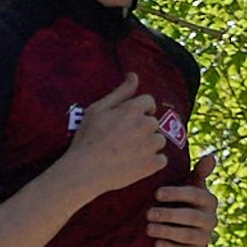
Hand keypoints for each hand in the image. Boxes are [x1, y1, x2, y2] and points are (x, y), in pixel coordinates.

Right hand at [54, 73, 169, 202]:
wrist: (84, 171)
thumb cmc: (87, 138)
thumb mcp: (97, 109)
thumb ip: (120, 92)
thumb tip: (134, 76)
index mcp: (133, 109)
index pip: (149, 102)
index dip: (141, 109)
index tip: (132, 119)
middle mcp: (145, 125)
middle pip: (153, 123)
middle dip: (142, 129)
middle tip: (124, 140)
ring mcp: (150, 145)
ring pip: (159, 141)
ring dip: (149, 145)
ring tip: (130, 153)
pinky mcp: (152, 164)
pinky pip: (162, 160)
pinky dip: (152, 162)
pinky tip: (137, 164)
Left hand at [148, 151, 219, 246]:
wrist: (189, 229)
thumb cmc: (187, 201)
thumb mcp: (192, 186)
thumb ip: (199, 172)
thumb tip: (211, 157)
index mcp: (209, 201)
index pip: (195, 195)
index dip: (176, 194)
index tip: (156, 193)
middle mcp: (211, 220)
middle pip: (190, 217)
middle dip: (168, 215)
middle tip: (148, 213)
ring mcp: (205, 238)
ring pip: (187, 236)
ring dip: (167, 232)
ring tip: (149, 228)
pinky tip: (156, 244)